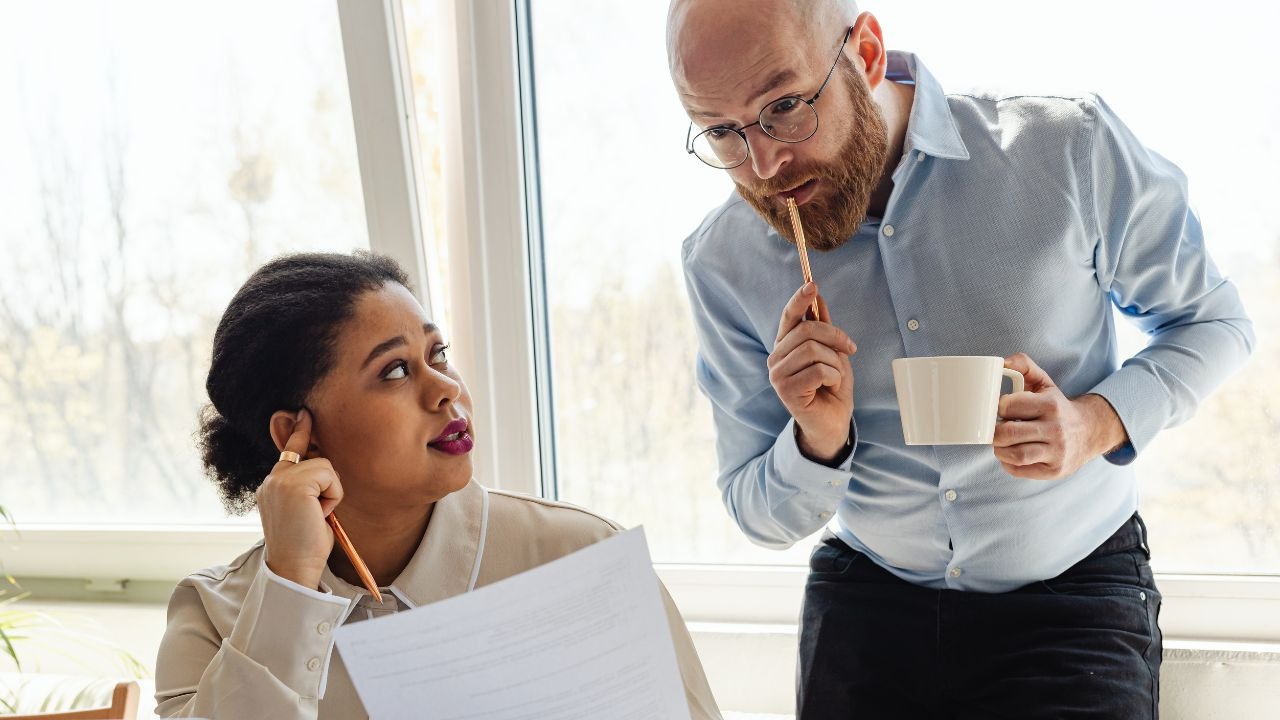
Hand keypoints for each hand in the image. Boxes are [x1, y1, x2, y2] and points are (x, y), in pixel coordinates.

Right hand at [257, 408, 341, 589]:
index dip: (298, 431)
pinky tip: (320, 514)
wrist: (294, 567)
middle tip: (317, 512)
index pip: (289, 450)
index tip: (303, 413)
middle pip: (312, 454)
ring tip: (317, 516)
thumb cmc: (306, 545)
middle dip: (326, 481)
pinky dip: (332, 495)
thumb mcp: (306, 510)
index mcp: (272, 485)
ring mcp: (279, 479)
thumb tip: (324, 468)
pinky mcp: (292, 483)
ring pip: (324, 466)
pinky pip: (329, 475)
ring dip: (330, 492)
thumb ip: (308, 487)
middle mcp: (272, 479)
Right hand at [767, 283, 856, 462]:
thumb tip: (818, 298)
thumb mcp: (833, 352)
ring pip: (814, 350)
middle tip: (850, 348)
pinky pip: (818, 370)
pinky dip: (833, 376)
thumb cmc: (831, 387)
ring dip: (835, 363)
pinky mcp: (785, 390)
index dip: (799, 300)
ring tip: (835, 376)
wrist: (832, 422)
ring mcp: (777, 375)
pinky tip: (830, 387)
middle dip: (835, 336)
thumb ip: (823, 328)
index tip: (812, 285)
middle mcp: (776, 358)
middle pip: (807, 331)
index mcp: (785, 346)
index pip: (789, 317)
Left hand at [994, 353, 1126, 479]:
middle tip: (996, 430)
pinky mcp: (1054, 470)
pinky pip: (1020, 470)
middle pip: (1008, 433)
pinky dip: (1008, 464)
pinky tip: (1011, 455)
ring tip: (1002, 443)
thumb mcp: (1045, 383)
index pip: (1009, 406)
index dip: (998, 409)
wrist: (1088, 432)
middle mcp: (1056, 429)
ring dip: (1000, 450)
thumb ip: (1024, 365)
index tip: (1000, 411)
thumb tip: (1002, 363)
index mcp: (1051, 405)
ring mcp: (1057, 452)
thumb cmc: (1056, 407)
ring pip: (1015, 455)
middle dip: (994, 432)